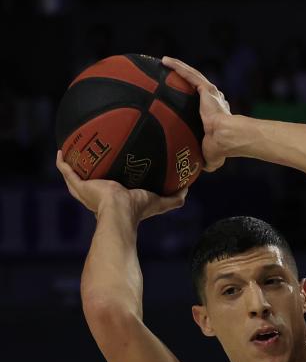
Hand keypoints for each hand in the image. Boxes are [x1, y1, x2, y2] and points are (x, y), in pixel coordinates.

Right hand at [56, 151, 186, 219]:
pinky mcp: (79, 186)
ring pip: (74, 177)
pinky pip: (66, 171)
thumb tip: (188, 189)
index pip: (108, 190)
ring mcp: (85, 191)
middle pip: (88, 182)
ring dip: (72, 165)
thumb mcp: (160, 202)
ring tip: (71, 151)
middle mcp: (96, 196)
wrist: (121, 210)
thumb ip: (175, 198)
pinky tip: (61, 151)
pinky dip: (62, 162)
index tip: (112, 167)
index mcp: (113, 199)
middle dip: (88, 171)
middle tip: (89, 156)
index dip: (108, 180)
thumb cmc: (138, 209)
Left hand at [161, 56, 231, 171]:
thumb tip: (195, 172)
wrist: (227, 138)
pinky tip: (165, 61)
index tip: (179, 97)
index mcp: (214, 115)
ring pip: (191, 76)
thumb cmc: (221, 148)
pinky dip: (178, 66)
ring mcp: (210, 94)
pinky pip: (189, 74)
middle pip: (194, 85)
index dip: (191, 99)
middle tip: (168, 75)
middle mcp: (213, 101)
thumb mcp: (209, 156)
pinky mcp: (207, 89)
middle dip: (183, 78)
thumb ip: (203, 159)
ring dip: (178, 68)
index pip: (201, 103)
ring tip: (163, 62)